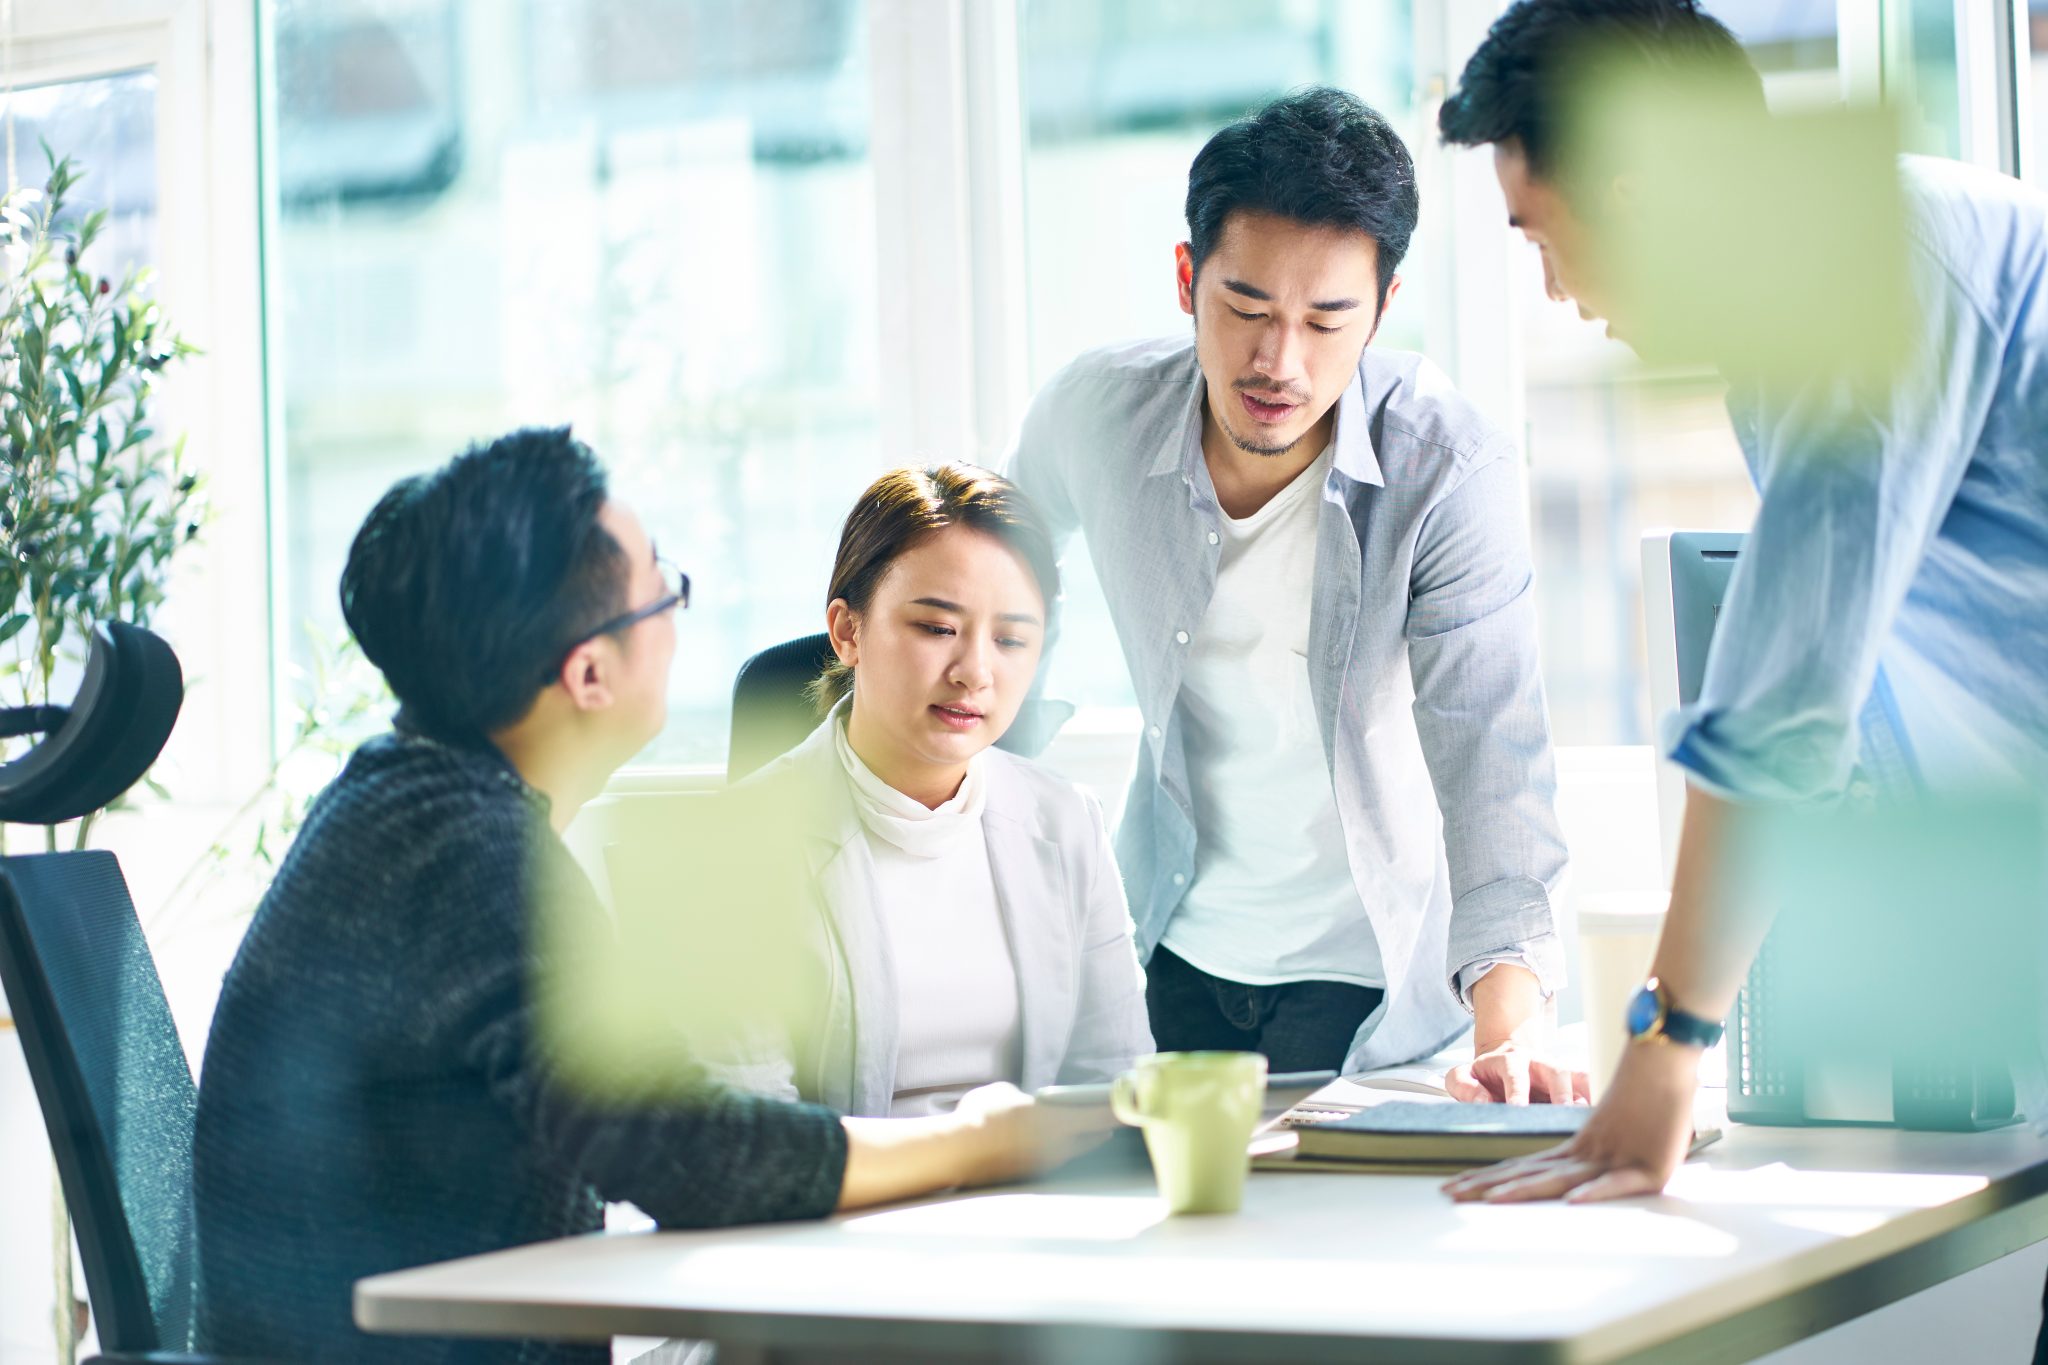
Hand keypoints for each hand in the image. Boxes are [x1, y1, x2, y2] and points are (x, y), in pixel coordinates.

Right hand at [952, 1082, 1116, 1185]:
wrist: (956, 1152)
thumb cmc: (981, 1116)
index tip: (1128, 1106)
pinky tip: (1053, 1145)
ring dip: (1081, 1142)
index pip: (1097, 1116)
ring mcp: (1044, 1164)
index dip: (1115, 1110)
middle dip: (1101, 1129)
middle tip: (1111, 1121)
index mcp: (1055, 1121)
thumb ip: (1025, 1098)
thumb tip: (1028, 1104)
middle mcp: (1056, 1146)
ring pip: (1072, 1151)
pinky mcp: (1030, 1175)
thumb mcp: (1004, 1092)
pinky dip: (1058, 1151)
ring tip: (1089, 1134)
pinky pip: (1053, 1160)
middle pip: (1091, 1138)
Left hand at [1441, 1039, 1700, 1203]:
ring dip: (1526, 1188)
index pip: (1522, 1166)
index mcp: (1575, 1148)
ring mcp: (1613, 1159)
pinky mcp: (1648, 1168)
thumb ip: (1588, 1151)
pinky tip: (1574, 1199)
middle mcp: (1586, 1153)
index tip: (1456, 1186)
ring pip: (1561, 1177)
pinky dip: (1596, 1190)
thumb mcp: (1610, 1132)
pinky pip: (1617, 1181)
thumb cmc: (1646, 1099)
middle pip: (1529, 1173)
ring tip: (1493, 1199)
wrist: (1666, 1060)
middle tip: (1449, 1194)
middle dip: (1487, 1186)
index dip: (1488, 1178)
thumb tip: (1566, 1178)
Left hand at [1443, 1038, 1589, 1104]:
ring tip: (1592, 1117)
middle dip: (1561, 1091)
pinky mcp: (1572, 1086)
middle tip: (1564, 1112)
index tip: (1518, 1109)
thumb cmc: (1483, 1076)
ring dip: (1588, 1096)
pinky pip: (1591, 1089)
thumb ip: (1465, 1087)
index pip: (1515, 1074)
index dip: (1517, 1091)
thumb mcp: (1462, 1076)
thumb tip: (1483, 1102)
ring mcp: (1558, 1074)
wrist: (1503, 1063)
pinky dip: (1599, 1101)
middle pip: (1556, 1070)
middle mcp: (1539, 1064)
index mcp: (1509, 1060)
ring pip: (1580, 1078)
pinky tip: (1605, 1118)